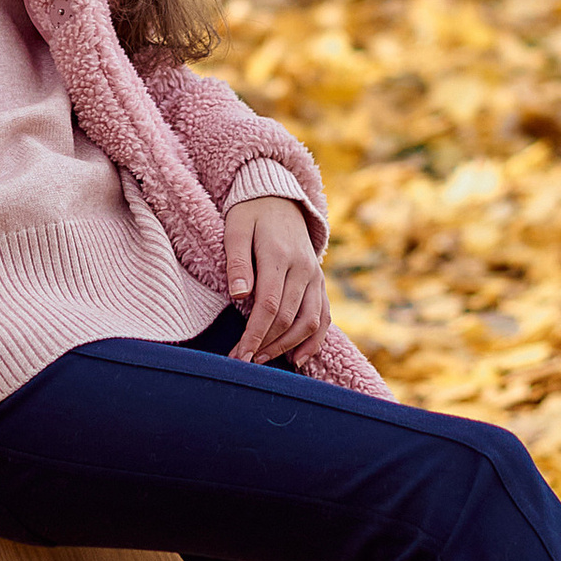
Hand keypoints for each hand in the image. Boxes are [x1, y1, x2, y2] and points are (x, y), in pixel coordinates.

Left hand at [225, 193, 328, 364]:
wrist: (278, 197)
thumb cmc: (250, 214)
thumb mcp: (236, 229)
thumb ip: (237, 262)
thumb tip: (239, 295)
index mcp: (279, 255)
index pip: (269, 305)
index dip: (255, 334)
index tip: (239, 356)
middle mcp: (303, 268)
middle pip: (289, 318)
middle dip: (266, 344)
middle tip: (243, 363)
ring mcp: (315, 275)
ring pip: (309, 321)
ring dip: (288, 346)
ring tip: (264, 360)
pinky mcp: (319, 281)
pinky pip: (324, 315)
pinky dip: (314, 340)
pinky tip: (298, 358)